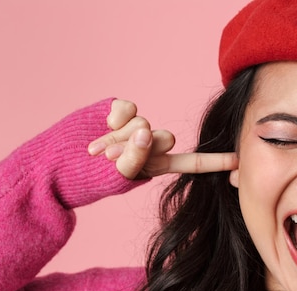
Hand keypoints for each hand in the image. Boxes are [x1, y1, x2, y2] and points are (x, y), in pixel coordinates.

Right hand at [88, 99, 237, 178]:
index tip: (239, 160)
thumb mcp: (115, 176)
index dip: (215, 161)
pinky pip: (128, 107)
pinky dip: (114, 118)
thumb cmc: (87, 177)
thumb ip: (134, 157)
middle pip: (165, 137)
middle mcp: (151, 144)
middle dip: (138, 147)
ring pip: (144, 122)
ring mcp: (136, 126)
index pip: (192, 163)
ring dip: (120, 137)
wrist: (57, 163)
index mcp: (156, 166)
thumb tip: (146, 130)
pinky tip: (102, 125)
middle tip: (114, 157)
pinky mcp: (120, 110)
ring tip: (100, 149)